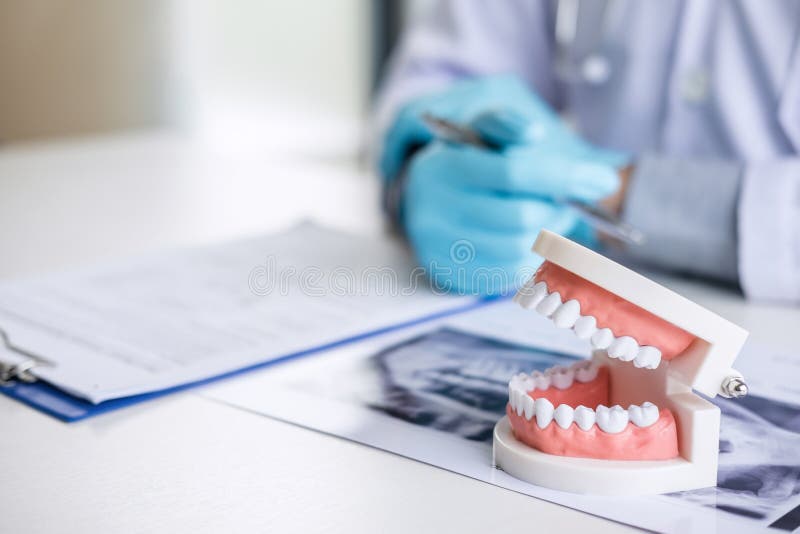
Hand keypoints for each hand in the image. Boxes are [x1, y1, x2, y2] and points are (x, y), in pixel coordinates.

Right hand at [387, 76, 629, 294]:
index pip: (513, 172)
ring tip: (551, 220)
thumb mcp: (479, 134)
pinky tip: (532, 242)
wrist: (424, 201)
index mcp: (442, 166)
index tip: (603, 181)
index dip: (564, 176)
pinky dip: (532, 258)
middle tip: (568, 204)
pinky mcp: (448, 275)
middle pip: (521, 216)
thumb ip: (506, 125)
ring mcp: (438, 248)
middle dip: (557, 210)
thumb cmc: (465, 163)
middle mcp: (431, 210)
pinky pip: (508, 274)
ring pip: (518, 249)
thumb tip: (534, 132)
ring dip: (549, 237)